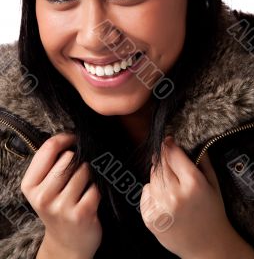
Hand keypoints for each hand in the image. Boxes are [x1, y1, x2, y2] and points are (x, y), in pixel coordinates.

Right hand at [21, 133, 101, 258]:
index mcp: (29, 185)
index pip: (49, 148)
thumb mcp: (44, 186)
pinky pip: (96, 186)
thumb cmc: (58, 205)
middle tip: (76, 176)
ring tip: (82, 189)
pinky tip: (90, 200)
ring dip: (89, 176)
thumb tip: (74, 136)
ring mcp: (61, 206)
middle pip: (69, 158)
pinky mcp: (81, 213)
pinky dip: (97, 190)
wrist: (68, 243)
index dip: (66, 138)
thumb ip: (52, 162)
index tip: (74, 140)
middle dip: (78, 162)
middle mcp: (42, 196)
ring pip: (85, 170)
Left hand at [140, 137, 253, 258]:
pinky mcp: (150, 218)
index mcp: (193, 184)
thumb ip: (202, 160)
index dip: (169, 144)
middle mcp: (175, 195)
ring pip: (152, 178)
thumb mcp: (213, 184)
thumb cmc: (212, 213)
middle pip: (161, 164)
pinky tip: (165, 197)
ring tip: (171, 184)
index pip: (173, 154)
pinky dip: (152, 191)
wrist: (208, 246)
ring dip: (158, 175)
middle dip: (163, 158)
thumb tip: (188, 141)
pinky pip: (146, 192)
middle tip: (168, 158)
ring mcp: (161, 208)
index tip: (168, 140)